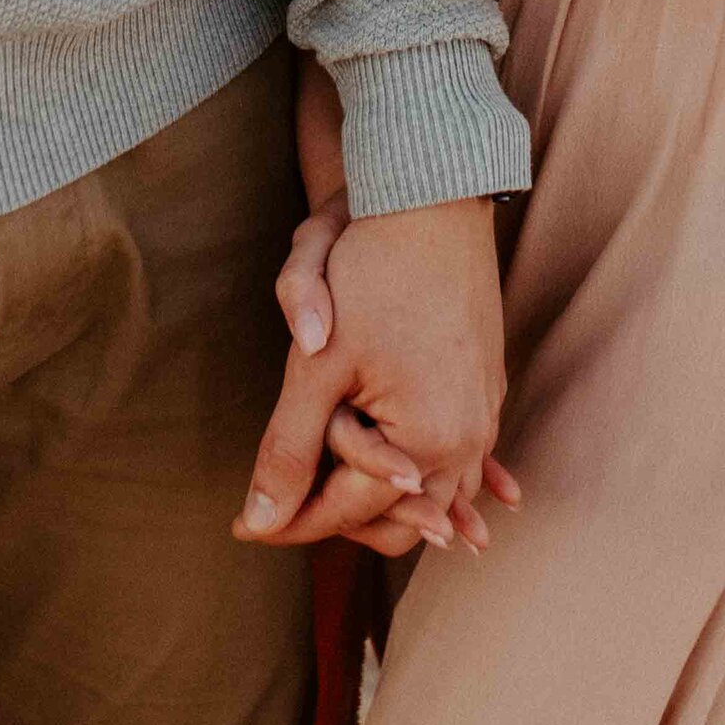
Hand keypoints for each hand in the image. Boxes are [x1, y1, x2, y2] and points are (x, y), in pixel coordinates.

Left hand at [239, 195, 506, 555]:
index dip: (286, 519)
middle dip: (335, 516)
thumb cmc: (371, 272)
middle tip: (273, 505)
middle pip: (396, 519)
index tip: (238, 526)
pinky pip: (460, 458)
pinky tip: (404, 484)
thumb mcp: (316, 366)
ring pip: (434, 495)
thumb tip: (255, 523)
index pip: (346, 511)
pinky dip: (426, 476)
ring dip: (381, 502)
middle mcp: (468, 439)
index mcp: (428, 441)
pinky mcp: (486, 387)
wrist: (431, 197)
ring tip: (321, 492)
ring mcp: (484, 413)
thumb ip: (287, 450)